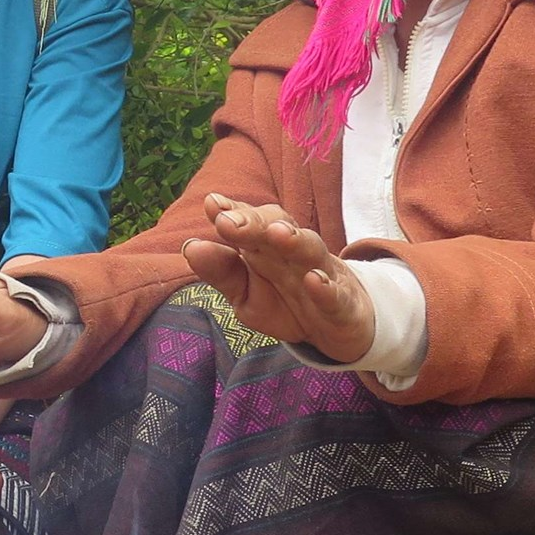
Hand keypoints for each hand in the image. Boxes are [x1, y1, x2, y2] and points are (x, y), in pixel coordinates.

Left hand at [180, 195, 374, 362]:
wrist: (336, 330)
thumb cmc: (284, 304)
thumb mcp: (245, 296)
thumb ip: (222, 272)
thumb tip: (191, 247)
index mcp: (266, 248)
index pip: (250, 222)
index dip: (233, 212)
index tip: (212, 204)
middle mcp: (293, 254)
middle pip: (276, 229)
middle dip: (254, 222)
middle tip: (228, 220)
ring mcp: (322, 274)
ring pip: (310, 251)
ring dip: (294, 241)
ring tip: (277, 234)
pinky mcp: (343, 304)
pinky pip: (335, 294)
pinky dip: (326, 288)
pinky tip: (315, 280)